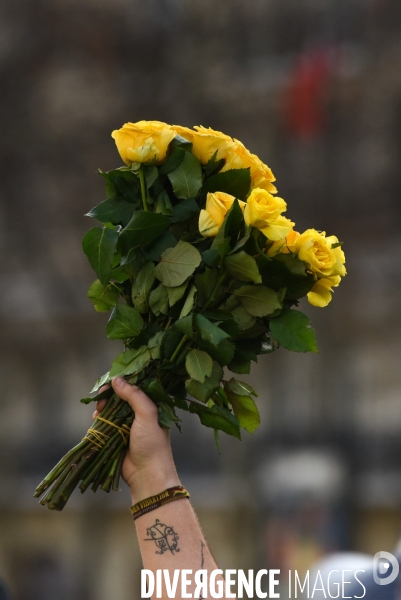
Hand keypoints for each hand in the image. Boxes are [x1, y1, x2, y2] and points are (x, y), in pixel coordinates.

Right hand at [93, 377, 179, 502]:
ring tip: (99, 408)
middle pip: (121, 398)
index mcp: (152, 406)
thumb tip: (116, 380)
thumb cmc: (152, 443)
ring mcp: (128, 425)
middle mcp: (140, 414)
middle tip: (101, 395)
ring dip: (104, 407)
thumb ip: (134, 395)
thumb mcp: (147, 414)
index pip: (136, 388)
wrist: (146, 474)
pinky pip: (106, 423)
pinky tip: (96, 418)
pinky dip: (100, 419)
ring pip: (112, 410)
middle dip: (110, 395)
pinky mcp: (117, 436)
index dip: (123, 382)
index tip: (111, 380)